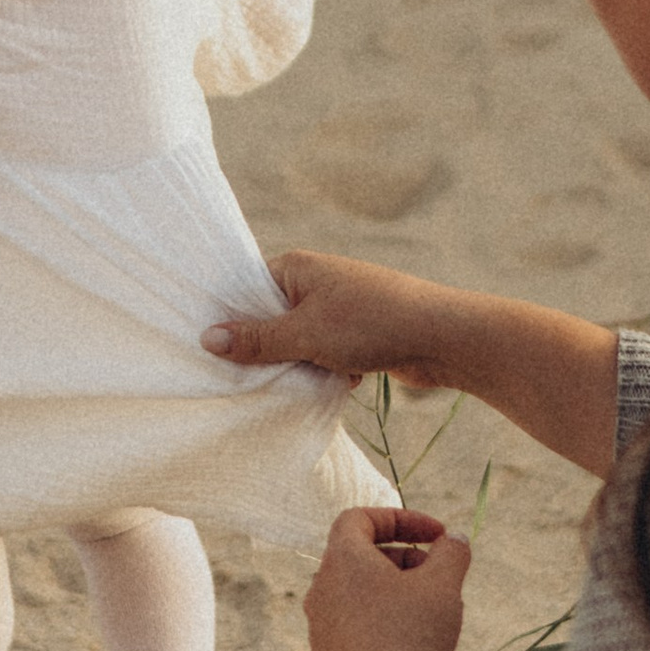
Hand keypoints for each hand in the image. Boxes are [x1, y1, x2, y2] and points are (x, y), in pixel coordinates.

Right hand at [203, 248, 458, 389]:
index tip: (211, 352)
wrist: (442, 337)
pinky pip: (324, 354)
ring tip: (298, 382)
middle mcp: (316, 282)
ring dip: (299, 365)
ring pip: (298, 342)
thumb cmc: (372, 323)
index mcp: (297, 267)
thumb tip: (207, 338)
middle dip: (266, 350)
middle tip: (247, 378)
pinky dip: (326, 371)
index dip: (230, 321)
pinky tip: (336, 383)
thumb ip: (257, 339)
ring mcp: (338, 308)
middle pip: (270, 319)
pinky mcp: (358, 334)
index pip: (246, 290)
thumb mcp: (305, 333)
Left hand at [303, 506, 469, 650]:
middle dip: (404, 556)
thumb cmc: (415, 635)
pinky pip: (354, 624)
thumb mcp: (444, 583)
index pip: (359, 519)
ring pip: (358, 592)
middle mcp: (321, 588)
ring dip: (395, 589)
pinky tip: (413, 641)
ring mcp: (320, 625)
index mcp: (341, 560)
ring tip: (430, 608)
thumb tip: (453, 540)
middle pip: (361, 556)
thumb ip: (451, 551)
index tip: (436, 534)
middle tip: (440, 573)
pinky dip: (381, 619)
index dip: (400, 518)